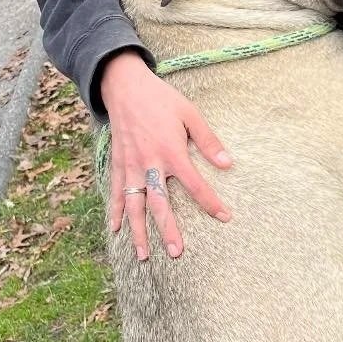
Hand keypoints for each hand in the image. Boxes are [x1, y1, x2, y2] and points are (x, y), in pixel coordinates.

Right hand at [101, 50, 232, 259]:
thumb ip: (208, 140)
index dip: (210, 202)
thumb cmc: (161, 100)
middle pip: (160, 204)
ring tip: (144, 255)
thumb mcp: (190, 114)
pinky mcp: (118, 165)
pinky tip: (115, 231)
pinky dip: (114, 212)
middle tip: (177, 253)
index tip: (225, 217)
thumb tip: (228, 163)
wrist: (124, 86)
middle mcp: (149, 163)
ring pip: (134, 206)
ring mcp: (131, 166)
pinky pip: (116, 193)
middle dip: (168, 230)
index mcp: (171, 152)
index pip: (195, 184)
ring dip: (139, 232)